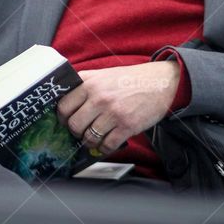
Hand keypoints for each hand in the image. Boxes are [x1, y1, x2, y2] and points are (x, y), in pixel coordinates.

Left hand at [56, 60, 179, 154]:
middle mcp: (99, 97)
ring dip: (90, 142)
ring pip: (89, 137)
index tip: (67, 120)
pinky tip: (107, 142)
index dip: (63, 116)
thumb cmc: (131, 79)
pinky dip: (104, 148)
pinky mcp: (127, 126)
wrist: (160, 82)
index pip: (64, 105)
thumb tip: (65, 100)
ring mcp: (113, 113)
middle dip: (76, 132)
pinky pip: (106, 146)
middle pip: (74, 124)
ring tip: (95, 137)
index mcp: (91, 83)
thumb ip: (85, 83)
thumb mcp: (104, 74)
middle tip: (82, 131)